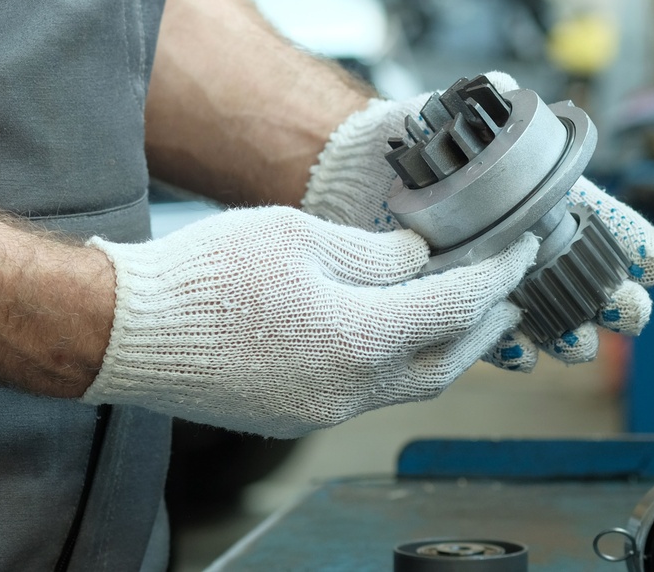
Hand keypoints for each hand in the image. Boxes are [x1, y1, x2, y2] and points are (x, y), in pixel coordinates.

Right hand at [82, 207, 538, 437]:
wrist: (131, 331)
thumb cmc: (206, 275)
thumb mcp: (298, 237)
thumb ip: (372, 253)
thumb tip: (417, 261)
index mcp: (359, 338)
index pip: (458, 305)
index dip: (500, 273)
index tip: (523, 247)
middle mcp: (350, 389)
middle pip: (446, 360)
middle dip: (487, 325)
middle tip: (510, 293)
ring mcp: (321, 410)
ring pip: (409, 384)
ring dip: (444, 350)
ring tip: (463, 317)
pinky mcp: (293, 417)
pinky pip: (367, 395)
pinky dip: (396, 365)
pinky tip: (390, 337)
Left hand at [301, 73, 653, 368]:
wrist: (335, 179)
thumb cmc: (392, 142)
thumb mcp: (433, 114)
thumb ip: (469, 96)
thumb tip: (501, 81)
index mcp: (530, 195)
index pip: (595, 218)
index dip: (629, 240)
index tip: (652, 263)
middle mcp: (516, 241)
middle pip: (582, 275)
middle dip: (611, 297)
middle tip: (626, 314)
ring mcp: (486, 275)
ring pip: (543, 311)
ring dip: (566, 331)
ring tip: (575, 344)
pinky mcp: (449, 302)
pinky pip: (487, 333)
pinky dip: (506, 345)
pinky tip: (519, 353)